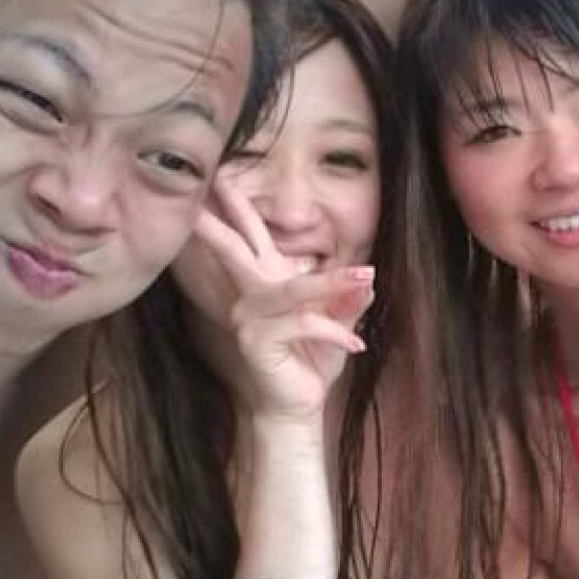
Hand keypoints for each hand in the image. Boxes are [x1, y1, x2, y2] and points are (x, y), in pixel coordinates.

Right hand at [192, 179, 373, 418]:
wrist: (299, 406)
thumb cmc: (312, 360)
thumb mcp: (339, 323)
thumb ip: (348, 299)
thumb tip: (366, 277)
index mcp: (263, 281)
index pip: (248, 235)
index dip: (235, 204)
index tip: (218, 172)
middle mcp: (250, 294)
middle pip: (235, 245)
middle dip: (229, 212)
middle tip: (212, 177)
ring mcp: (249, 317)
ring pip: (292, 289)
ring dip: (330, 285)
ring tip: (364, 278)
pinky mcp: (257, 340)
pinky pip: (301, 324)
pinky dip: (332, 331)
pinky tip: (355, 345)